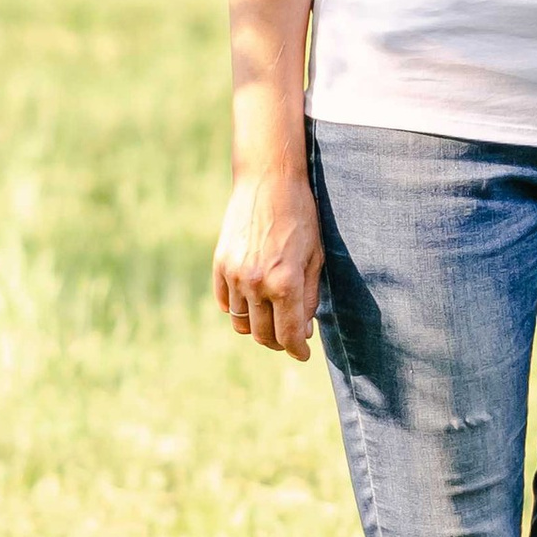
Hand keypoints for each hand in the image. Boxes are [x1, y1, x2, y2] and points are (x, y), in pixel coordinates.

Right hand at [213, 166, 325, 362]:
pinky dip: (239, 310)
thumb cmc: (301, 217)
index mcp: (285, 283)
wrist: (268, 181)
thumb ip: (309, 297)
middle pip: (264, 335)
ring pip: (242, 323)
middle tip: (291, 339)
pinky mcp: (220, 265)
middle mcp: (257, 284)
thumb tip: (304, 330)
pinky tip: (254, 304)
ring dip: (258, 328)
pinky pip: (226, 303)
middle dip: (279, 343)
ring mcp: (234, 275)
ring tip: (272, 322)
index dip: (298, 351)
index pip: (289, 335)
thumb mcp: (316, 257)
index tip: (303, 355)